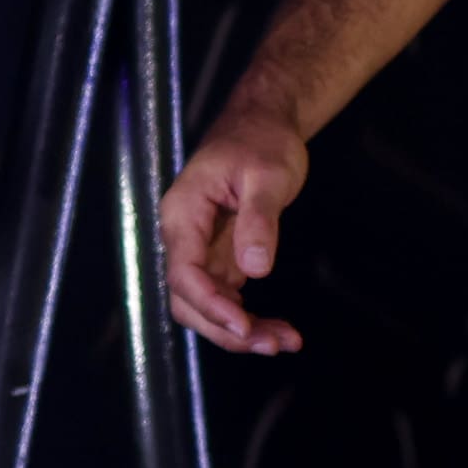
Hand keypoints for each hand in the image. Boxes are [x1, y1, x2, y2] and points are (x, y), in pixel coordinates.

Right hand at [159, 100, 312, 355]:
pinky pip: (226, 298)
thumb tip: (255, 269)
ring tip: (284, 342)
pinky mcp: (220, 257)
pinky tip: (279, 331)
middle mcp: (184, 236)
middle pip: (188, 300)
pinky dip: (249, 319)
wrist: (264, 123)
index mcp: (183, 212)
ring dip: (240, 332)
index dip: (210, 304)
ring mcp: (201, 250)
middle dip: (226, 329)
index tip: (244, 325)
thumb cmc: (262, 140)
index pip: (184, 271)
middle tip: (273, 343)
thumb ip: (259, 220)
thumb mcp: (268, 175)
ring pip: (207, 306)